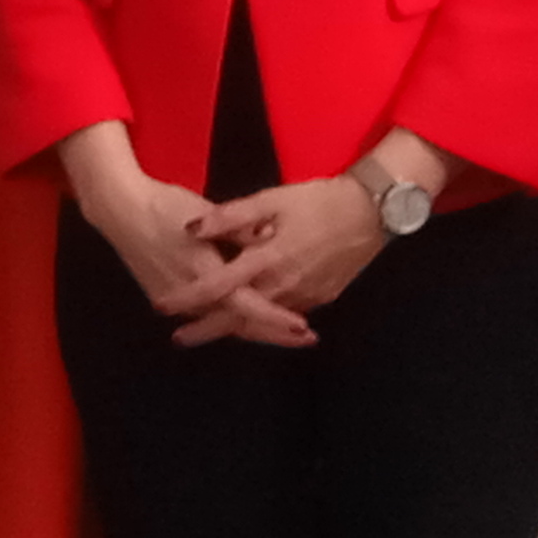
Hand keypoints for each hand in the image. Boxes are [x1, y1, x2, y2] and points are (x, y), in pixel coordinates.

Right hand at [57, 122, 286, 342]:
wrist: (119, 209)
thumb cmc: (165, 206)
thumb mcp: (208, 213)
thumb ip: (240, 232)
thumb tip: (272, 241)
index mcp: (203, 272)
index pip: (247, 305)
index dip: (276, 319)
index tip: (304, 328)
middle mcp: (190, 295)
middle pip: (237, 325)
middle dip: (273, 334)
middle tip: (306, 337)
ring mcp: (176, 300)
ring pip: (221, 322)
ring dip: (254, 328)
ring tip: (286, 331)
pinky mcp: (166, 297)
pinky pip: (205, 314)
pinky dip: (231, 318)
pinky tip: (250, 316)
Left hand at [178, 172, 390, 347]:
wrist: (374, 211)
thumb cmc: (319, 200)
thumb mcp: (272, 199)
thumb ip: (230, 216)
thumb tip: (191, 228)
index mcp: (268, 259)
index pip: (219, 286)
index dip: (189, 297)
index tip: (162, 306)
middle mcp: (286, 285)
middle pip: (239, 316)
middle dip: (207, 329)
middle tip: (178, 338)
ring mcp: (307, 295)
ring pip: (264, 320)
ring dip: (236, 328)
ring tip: (206, 331)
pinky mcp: (322, 296)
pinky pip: (286, 314)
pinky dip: (264, 321)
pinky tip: (248, 320)